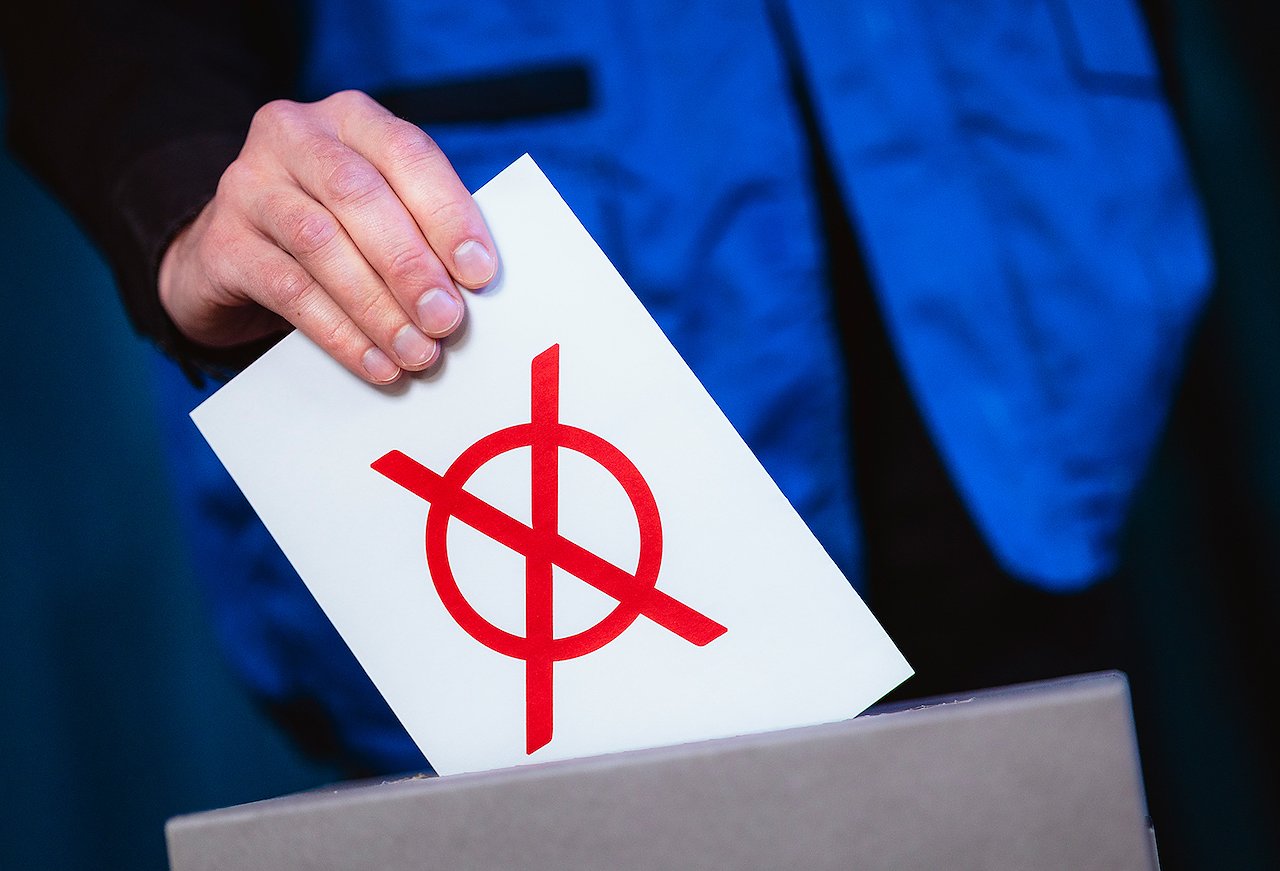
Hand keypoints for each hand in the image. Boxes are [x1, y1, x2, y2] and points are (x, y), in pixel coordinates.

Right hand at [158, 90, 496, 382]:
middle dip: (410, 264)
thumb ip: (422, 230)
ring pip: (320, 243)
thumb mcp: (379, 212)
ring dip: (377, 306)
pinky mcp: (221, 242)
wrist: (231, 257)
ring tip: (416, 351)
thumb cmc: (334, 230)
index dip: (447, 213)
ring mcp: (248, 185)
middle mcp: (293, 136)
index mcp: (351, 119)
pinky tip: (374, 361)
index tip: (480, 272)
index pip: (407, 153)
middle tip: (446, 320)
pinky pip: (288, 290)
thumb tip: (474, 285)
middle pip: (358, 194)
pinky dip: (339, 332)